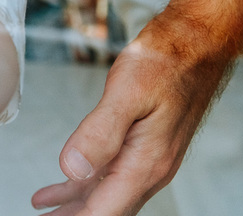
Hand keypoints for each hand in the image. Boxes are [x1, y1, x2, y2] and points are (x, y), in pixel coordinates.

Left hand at [30, 25, 229, 215]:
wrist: (197, 44)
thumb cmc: (165, 61)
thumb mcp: (126, 92)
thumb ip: (99, 132)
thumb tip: (71, 168)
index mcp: (145, 163)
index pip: (104, 210)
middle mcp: (150, 168)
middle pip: (106, 208)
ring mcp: (149, 158)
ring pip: (107, 192)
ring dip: (76, 204)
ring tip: (45, 209)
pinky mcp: (145, 144)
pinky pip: (112, 173)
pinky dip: (85, 182)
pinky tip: (65, 181)